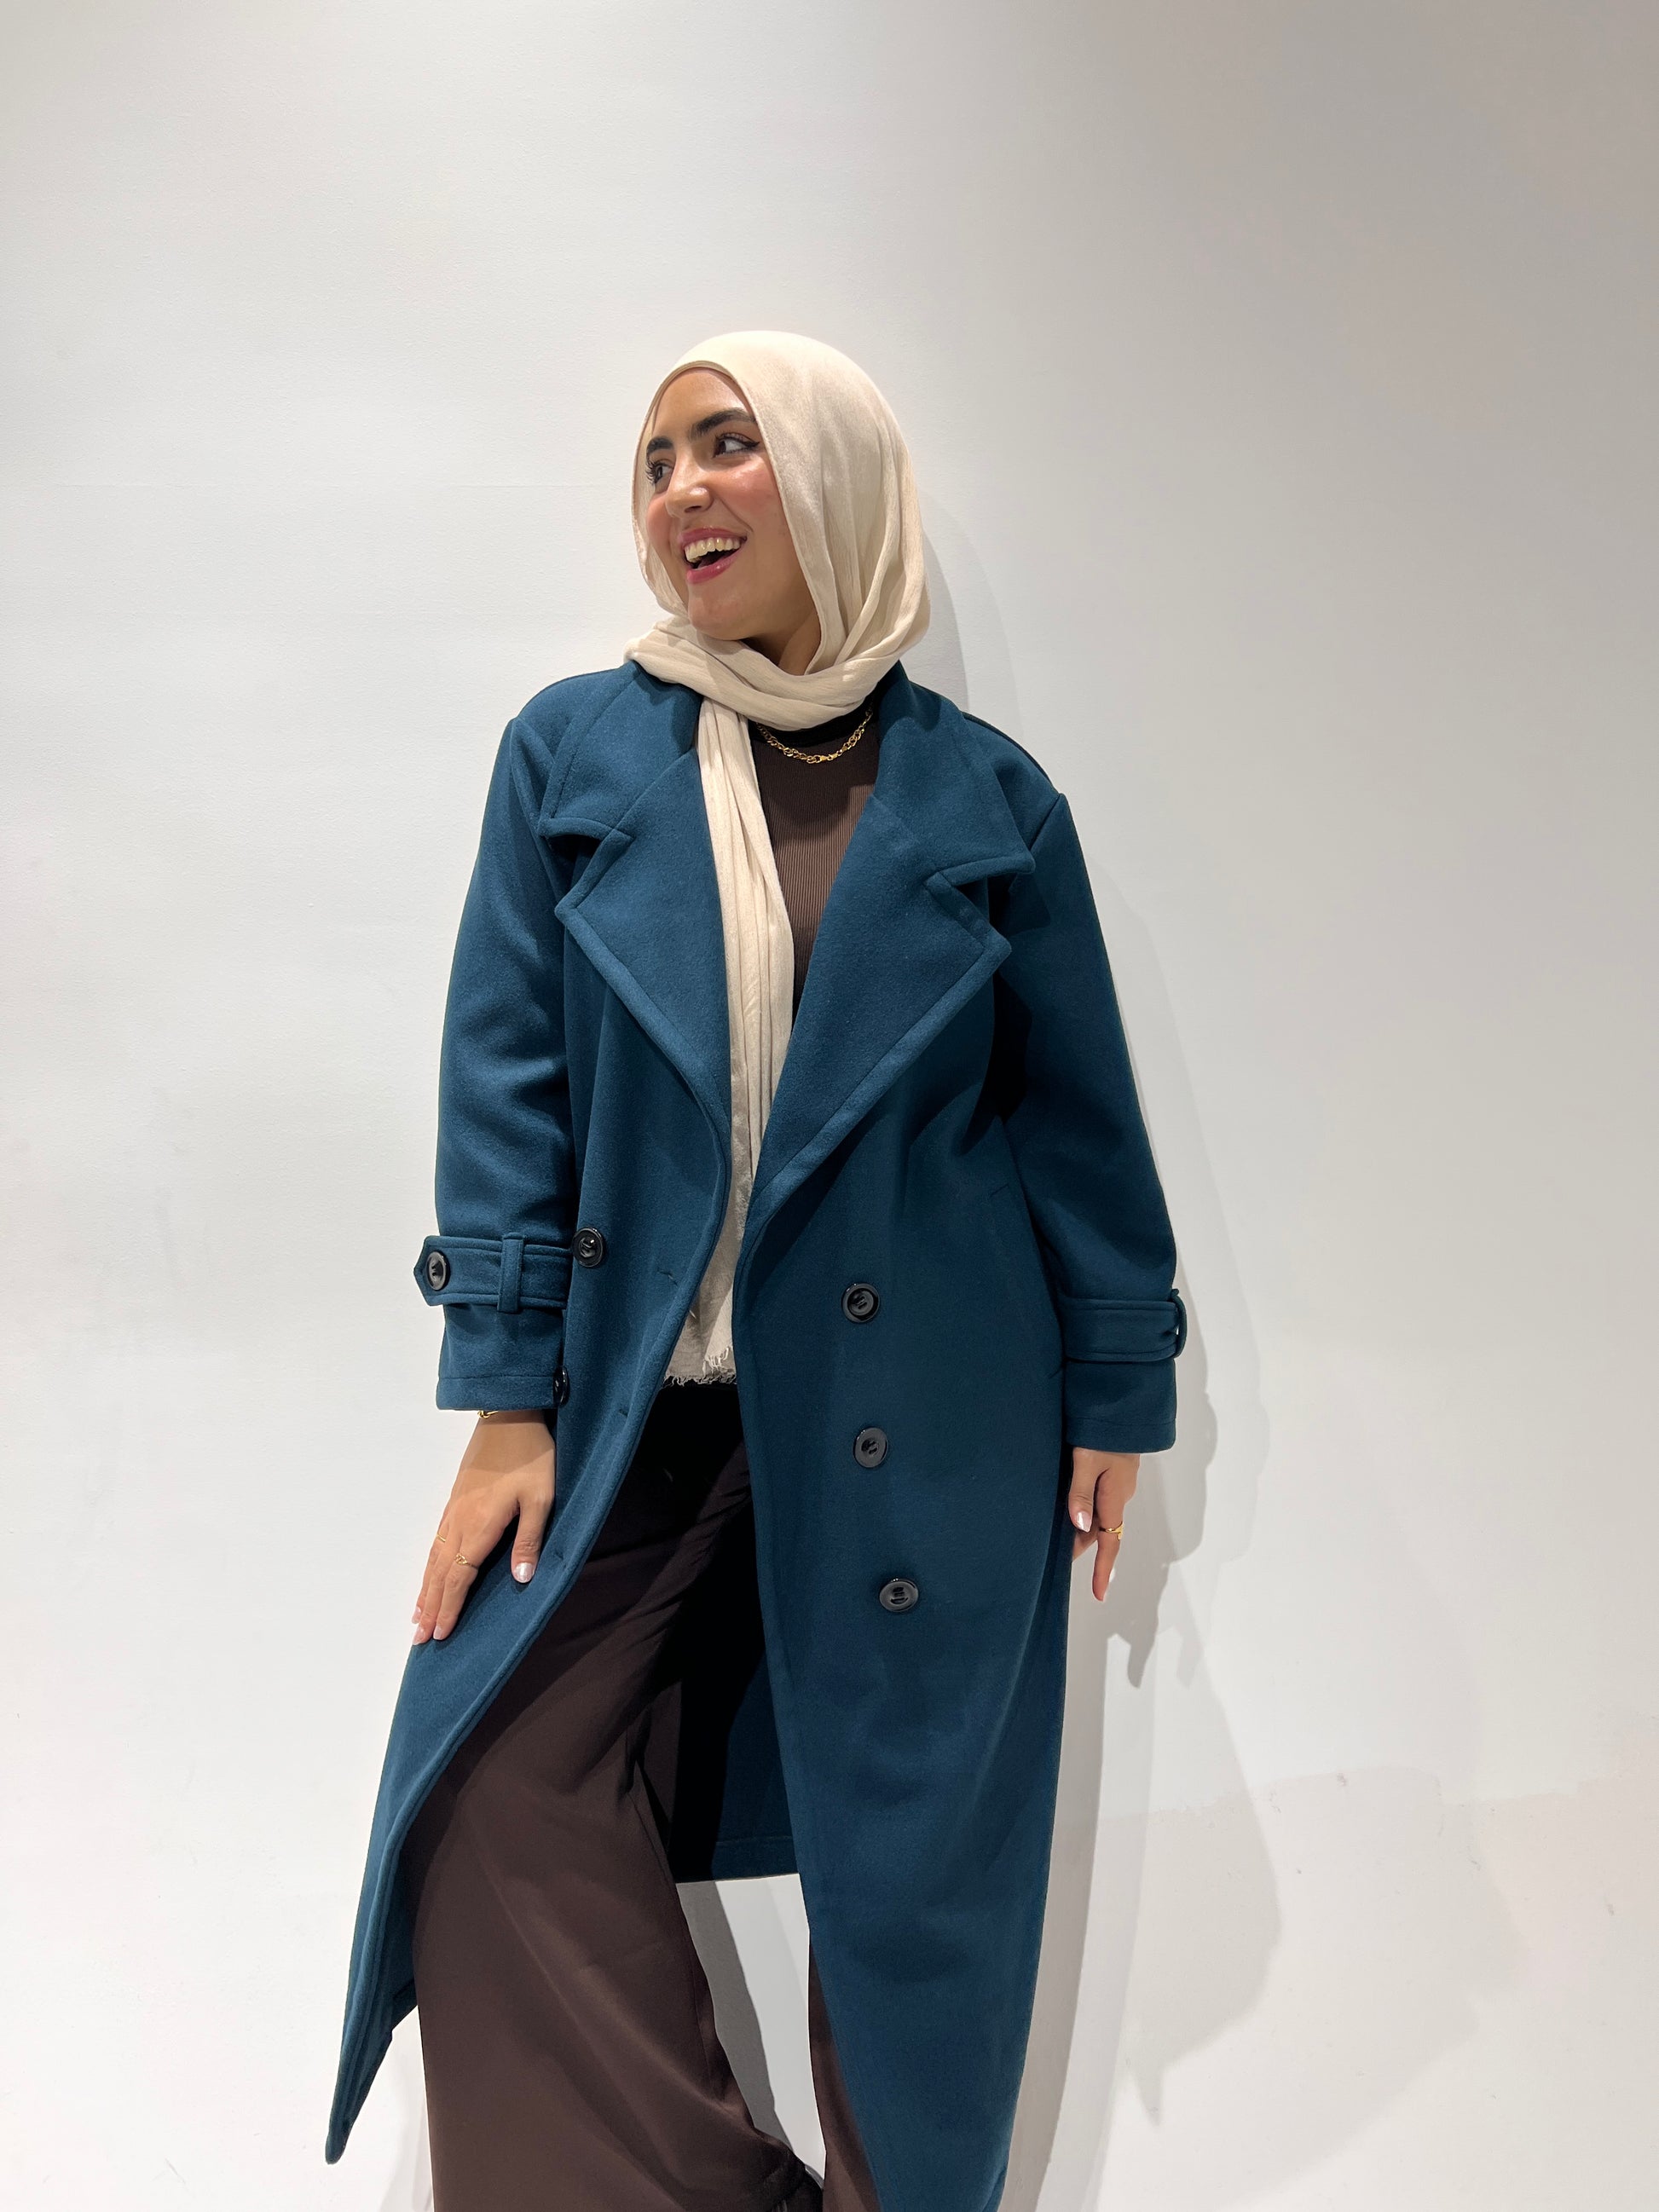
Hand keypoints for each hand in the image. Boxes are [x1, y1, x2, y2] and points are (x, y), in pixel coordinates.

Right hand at [412, 1412, 554, 1644]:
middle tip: (419, 1639)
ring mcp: (454, 1509)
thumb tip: (521, 1580)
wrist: (509, 1415)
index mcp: (481, 1523)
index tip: (441, 1633)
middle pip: (441, 1572)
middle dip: (430, 1607)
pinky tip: (428, 1575)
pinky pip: (436, 1541)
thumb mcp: (541, 1497)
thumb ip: (529, 1539)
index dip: (451, 1606)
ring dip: (425, 1589)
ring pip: (434, 1558)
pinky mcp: (455, 1500)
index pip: (461, 1575)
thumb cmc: (532, 1456)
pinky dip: (428, 1565)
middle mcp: (460, 1520)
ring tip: (416, 1618)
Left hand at [1067, 1446, 1139, 1601]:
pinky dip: (1085, 1509)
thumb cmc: (1103, 1431)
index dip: (1103, 1570)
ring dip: (1082, 1527)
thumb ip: (1080, 1493)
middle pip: (1102, 1531)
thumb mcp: (1086, 1461)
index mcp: (1115, 1497)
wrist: (1122, 1404)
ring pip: (1100, 1515)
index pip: (1111, 1543)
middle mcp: (1120, 1495)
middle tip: (1056, 1557)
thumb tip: (1080, 1527)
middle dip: (1083, 1547)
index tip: (1098, 1595)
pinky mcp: (1114, 1472)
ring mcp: (1118, 1483)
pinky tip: (1068, 1506)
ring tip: (1055, 1534)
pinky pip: (1100, 1499)